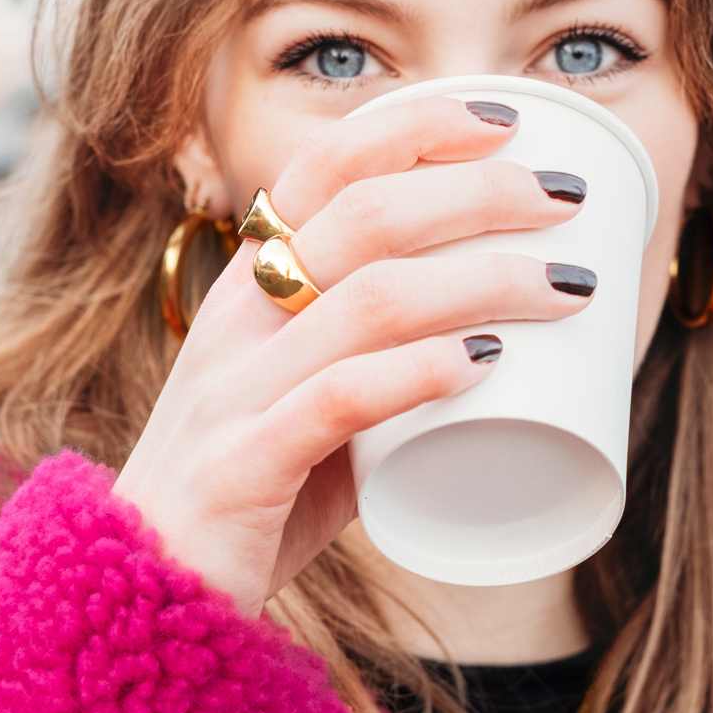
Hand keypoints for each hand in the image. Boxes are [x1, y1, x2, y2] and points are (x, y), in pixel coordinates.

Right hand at [114, 98, 593, 615]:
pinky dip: (421, 371)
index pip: (323, 165)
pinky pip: (340, 398)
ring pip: (369, 296)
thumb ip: (376, 361)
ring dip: (483, 280)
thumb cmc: (252, 487)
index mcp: (248, 284)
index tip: (505, 122)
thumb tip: (498, 341)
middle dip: (478, 193)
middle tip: (565, 203)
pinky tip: (486, 365)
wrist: (147, 589)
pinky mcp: (245, 465)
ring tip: (566, 289)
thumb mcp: (304, 396)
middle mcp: (236, 317)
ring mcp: (236, 389)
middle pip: (365, 213)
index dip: (415, 126)